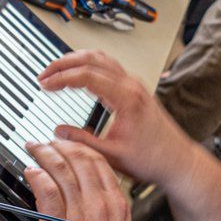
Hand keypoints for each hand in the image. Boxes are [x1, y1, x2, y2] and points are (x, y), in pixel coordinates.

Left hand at [24, 140, 133, 220]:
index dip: (80, 149)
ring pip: (61, 171)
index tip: (69, 145)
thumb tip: (91, 199)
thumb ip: (107, 214)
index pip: (99, 163)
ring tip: (34, 149)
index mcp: (117, 206)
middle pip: (79, 161)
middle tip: (47, 142)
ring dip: (44, 155)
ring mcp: (79, 215)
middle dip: (60, 146)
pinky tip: (30, 172)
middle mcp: (101, 206)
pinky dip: (36, 175)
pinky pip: (45, 189)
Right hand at [37, 50, 197, 185]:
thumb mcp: (112, 156)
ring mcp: (135, 85)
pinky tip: (77, 75)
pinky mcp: (135, 89)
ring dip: (76, 61)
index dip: (62, 78)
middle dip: (64, 63)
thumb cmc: (153, 159)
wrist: (176, 161)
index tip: (45, 84)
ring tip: (56, 71)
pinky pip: (108, 67)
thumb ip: (82, 142)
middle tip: (44, 74)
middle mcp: (132, 86)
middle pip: (93, 59)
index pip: (87, 75)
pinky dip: (88, 66)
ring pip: (101, 59)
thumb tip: (58, 132)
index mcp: (126, 98)